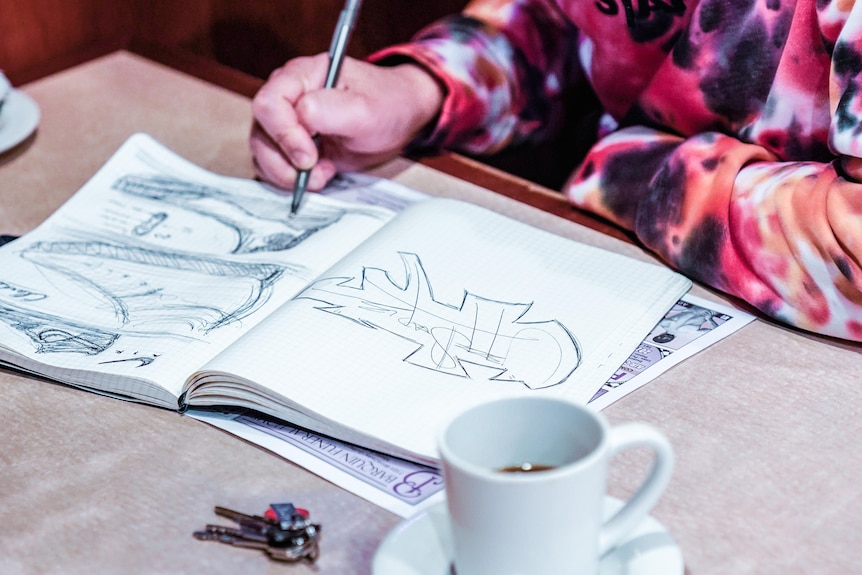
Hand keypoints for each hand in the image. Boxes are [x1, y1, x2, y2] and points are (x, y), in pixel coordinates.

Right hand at [250, 54, 443, 190]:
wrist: (398, 118)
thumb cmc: (386, 105)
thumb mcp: (367, 109)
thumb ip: (333, 109)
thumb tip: (301, 113)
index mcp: (302, 75)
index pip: (269, 103)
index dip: (284, 135)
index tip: (309, 156)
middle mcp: (287, 96)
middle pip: (261, 131)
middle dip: (284, 161)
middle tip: (316, 170)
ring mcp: (285, 121)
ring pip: (262, 152)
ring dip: (287, 174)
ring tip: (322, 174)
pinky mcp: (289, 144)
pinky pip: (272, 166)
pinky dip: (290, 179)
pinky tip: (321, 174)